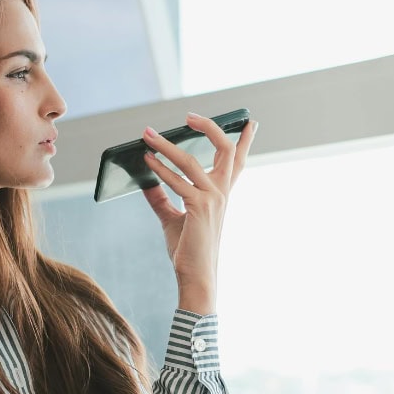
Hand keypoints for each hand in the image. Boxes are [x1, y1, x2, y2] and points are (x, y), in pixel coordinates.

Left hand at [142, 113, 256, 314]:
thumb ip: (161, 197)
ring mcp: (214, 199)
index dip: (245, 141)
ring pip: (192, 161)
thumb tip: (144, 179)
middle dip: (211, 128)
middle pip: (227, 150)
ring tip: (147, 135)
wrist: (195, 277)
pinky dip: (160, 168)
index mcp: (221, 194)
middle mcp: (222, 193)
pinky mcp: (200, 207)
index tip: (249, 121)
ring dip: (167, 145)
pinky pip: (178, 181)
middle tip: (190, 116)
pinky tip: (146, 160)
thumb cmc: (188, 250)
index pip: (237, 162)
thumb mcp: (173, 218)